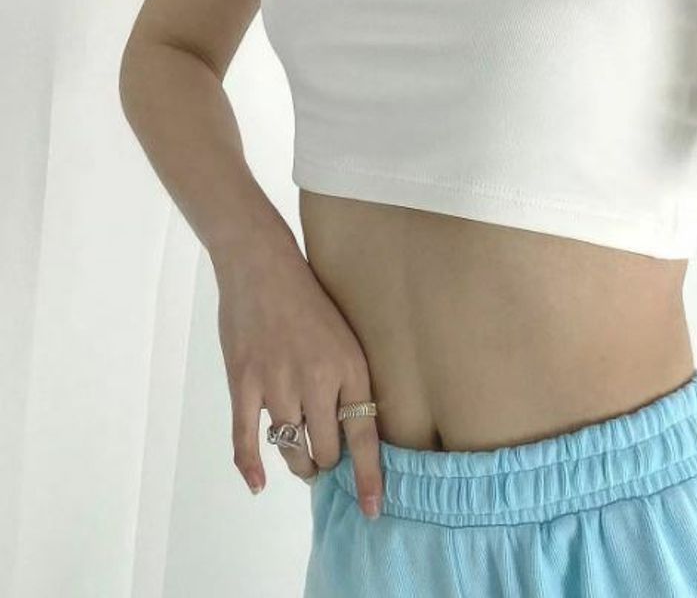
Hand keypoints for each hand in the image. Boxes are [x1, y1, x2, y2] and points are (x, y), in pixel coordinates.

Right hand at [214, 238, 383, 518]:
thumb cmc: (310, 300)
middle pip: (324, 450)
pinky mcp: (243, 383)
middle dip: (326, 463)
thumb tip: (349, 432)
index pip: (364, 436)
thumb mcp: (345, 338)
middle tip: (324, 459)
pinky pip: (246, 438)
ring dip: (297, 462)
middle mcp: (316, 381)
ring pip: (290, 448)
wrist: (264, 267)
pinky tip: (258, 483)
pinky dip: (250, 465)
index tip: (373, 509)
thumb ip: (347, 383)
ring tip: (302, 459)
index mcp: (350, 368)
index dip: (369, 477)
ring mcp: (277, 383)